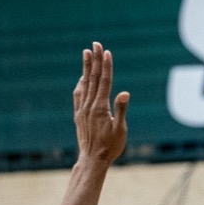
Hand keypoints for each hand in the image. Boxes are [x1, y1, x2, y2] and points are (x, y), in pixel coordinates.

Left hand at [72, 42, 129, 166]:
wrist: (92, 160)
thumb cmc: (110, 147)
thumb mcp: (120, 130)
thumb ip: (121, 110)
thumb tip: (124, 93)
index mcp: (100, 107)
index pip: (105, 81)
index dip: (106, 66)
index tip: (107, 52)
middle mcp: (89, 105)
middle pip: (94, 78)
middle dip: (95, 60)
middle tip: (96, 44)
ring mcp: (82, 109)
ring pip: (85, 83)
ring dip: (86, 67)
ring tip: (86, 53)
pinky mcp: (79, 115)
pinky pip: (78, 94)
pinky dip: (81, 83)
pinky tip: (82, 78)